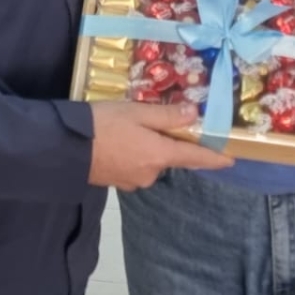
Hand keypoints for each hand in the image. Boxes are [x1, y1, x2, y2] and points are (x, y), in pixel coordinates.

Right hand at [88, 101, 232, 190]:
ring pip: (151, 160)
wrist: (64, 148)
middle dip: (167, 141)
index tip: (231, 160)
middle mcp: (151, 173)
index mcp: (159, 155)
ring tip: (129, 127)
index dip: (214, 158)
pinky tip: (119, 140)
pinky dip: (134, 153)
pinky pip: (135, 165)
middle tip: (152, 120)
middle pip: (169, 156)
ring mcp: (133, 180)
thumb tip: (194, 115)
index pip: (195, 158)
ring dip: (148, 146)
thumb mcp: (136, 112)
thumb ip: (167, 115)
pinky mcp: (118, 182)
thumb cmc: (102, 125)